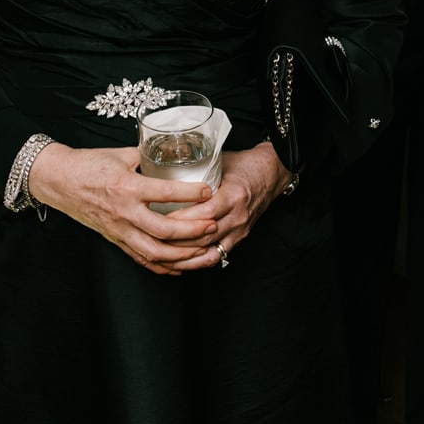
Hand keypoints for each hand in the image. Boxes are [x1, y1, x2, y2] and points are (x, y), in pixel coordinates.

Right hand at [27, 144, 219, 275]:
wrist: (59, 180)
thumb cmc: (89, 164)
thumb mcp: (122, 154)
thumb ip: (149, 156)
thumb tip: (174, 152)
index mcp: (128, 187)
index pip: (166, 193)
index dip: (192, 193)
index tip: (209, 190)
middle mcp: (124, 212)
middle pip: (164, 230)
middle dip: (193, 231)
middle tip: (213, 226)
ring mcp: (119, 230)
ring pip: (155, 252)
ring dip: (182, 255)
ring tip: (204, 250)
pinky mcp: (115, 240)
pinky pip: (141, 259)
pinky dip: (163, 266)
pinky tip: (180, 267)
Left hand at [171, 143, 291, 272]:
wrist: (271, 173)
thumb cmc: (244, 165)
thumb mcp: (221, 161)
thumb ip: (196, 168)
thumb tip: (166, 165)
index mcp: (234, 195)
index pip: (204, 214)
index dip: (180, 220)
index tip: (159, 218)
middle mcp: (238, 216)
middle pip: (203, 237)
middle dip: (176, 241)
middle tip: (152, 238)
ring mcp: (240, 230)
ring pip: (209, 251)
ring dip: (184, 256)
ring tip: (162, 254)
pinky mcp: (239, 238)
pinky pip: (217, 255)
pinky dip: (197, 261)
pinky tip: (181, 262)